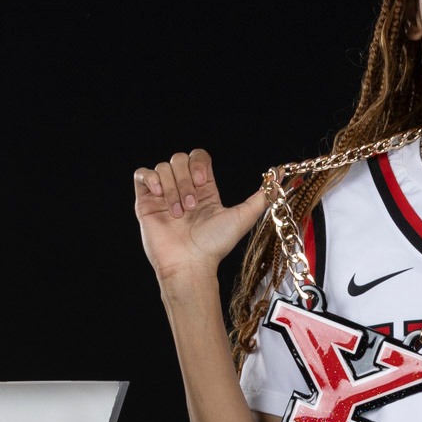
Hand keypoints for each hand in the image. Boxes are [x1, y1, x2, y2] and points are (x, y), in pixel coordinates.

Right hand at [132, 148, 268, 282]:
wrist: (190, 264)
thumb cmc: (215, 245)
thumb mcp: (243, 217)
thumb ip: (262, 197)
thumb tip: (279, 177)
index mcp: (204, 190)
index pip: (198, 157)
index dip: (199, 163)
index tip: (204, 181)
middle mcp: (183, 189)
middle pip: (179, 159)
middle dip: (186, 179)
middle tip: (191, 205)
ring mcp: (163, 195)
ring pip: (163, 167)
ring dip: (172, 187)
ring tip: (178, 212)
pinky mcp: (146, 202)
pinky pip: (142, 174)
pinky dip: (151, 179)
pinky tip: (159, 196)